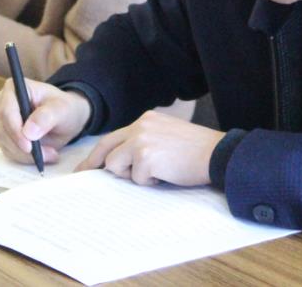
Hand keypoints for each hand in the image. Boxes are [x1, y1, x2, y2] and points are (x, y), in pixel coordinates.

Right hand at [0, 78, 90, 164]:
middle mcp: (3, 103)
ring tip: (51, 154)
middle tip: (48, 154)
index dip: (15, 130)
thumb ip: (47, 117)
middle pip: (3, 129)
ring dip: (27, 155)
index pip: (7, 111)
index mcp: (14, 88)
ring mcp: (2, 121)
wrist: (65, 118)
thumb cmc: (64, 108)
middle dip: (24, 147)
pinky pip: (10, 152)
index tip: (29, 147)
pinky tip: (43, 156)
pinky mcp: (5, 136)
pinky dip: (26, 158)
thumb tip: (29, 132)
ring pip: (6, 143)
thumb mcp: (62, 109)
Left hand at [75, 111, 224, 186]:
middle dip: (94, 165)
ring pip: (116, 166)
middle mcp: (140, 126)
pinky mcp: (146, 158)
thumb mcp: (166, 136)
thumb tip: (121, 162)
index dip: (98, 153)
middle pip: (106, 148)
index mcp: (145, 120)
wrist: (217, 154)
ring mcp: (141, 141)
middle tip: (84, 176)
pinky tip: (167, 174)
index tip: (86, 165)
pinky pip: (136, 179)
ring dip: (133, 175)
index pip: (113, 137)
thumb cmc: (196, 150)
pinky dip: (149, 182)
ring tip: (158, 172)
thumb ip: (144, 141)